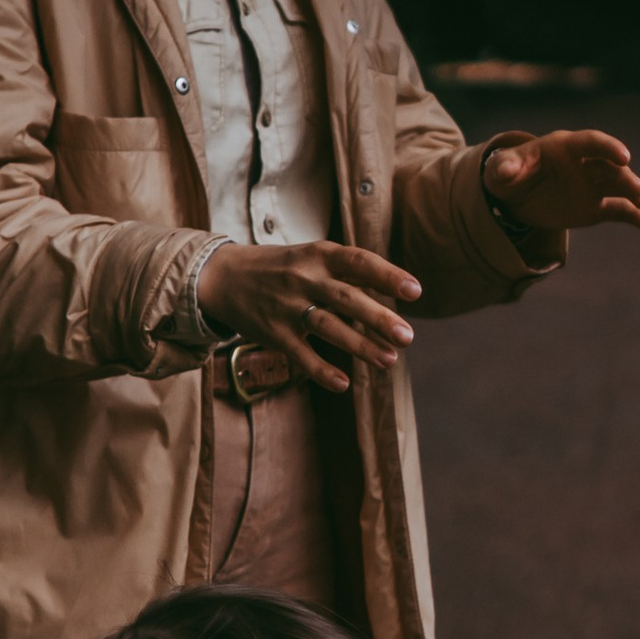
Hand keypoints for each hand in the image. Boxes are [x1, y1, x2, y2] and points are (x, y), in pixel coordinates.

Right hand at [197, 239, 420, 391]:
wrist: (224, 277)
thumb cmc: (281, 268)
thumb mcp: (312, 256)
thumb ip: (348, 272)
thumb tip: (395, 293)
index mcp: (319, 254)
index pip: (359, 262)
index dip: (388, 276)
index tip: (415, 291)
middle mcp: (304, 278)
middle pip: (347, 298)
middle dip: (379, 318)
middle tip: (408, 337)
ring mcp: (287, 306)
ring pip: (328, 327)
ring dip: (360, 346)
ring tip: (389, 361)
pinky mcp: (273, 333)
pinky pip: (300, 355)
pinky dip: (321, 370)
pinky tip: (344, 384)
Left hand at [482, 129, 639, 238]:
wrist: (514, 196)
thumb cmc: (509, 174)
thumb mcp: (501, 169)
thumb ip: (504, 167)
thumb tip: (505, 170)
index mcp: (565, 147)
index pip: (591, 142)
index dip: (608, 148)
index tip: (625, 156)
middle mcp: (585, 163)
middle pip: (609, 167)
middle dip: (625, 177)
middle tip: (638, 189)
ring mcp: (592, 185)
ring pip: (618, 187)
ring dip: (634, 194)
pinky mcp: (595, 206)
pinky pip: (618, 210)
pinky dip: (633, 216)